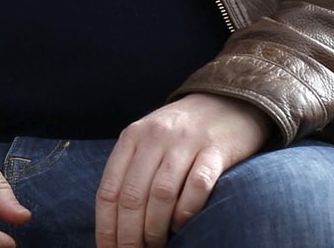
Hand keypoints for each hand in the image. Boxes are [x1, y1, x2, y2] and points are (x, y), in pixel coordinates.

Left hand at [95, 93, 271, 247]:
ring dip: (155, 228)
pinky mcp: (215, 150)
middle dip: (128, 233)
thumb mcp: (149, 141)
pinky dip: (186, 211)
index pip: (110, 188)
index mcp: (132, 138)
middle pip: (132, 195)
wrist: (227, 100)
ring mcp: (185, 142)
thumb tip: (117, 220)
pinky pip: (197, 186)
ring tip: (154, 247)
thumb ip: (133, 171)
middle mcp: (154, 137)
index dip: (106, 225)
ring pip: (160, 194)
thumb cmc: (183, 131)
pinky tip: (182, 226)